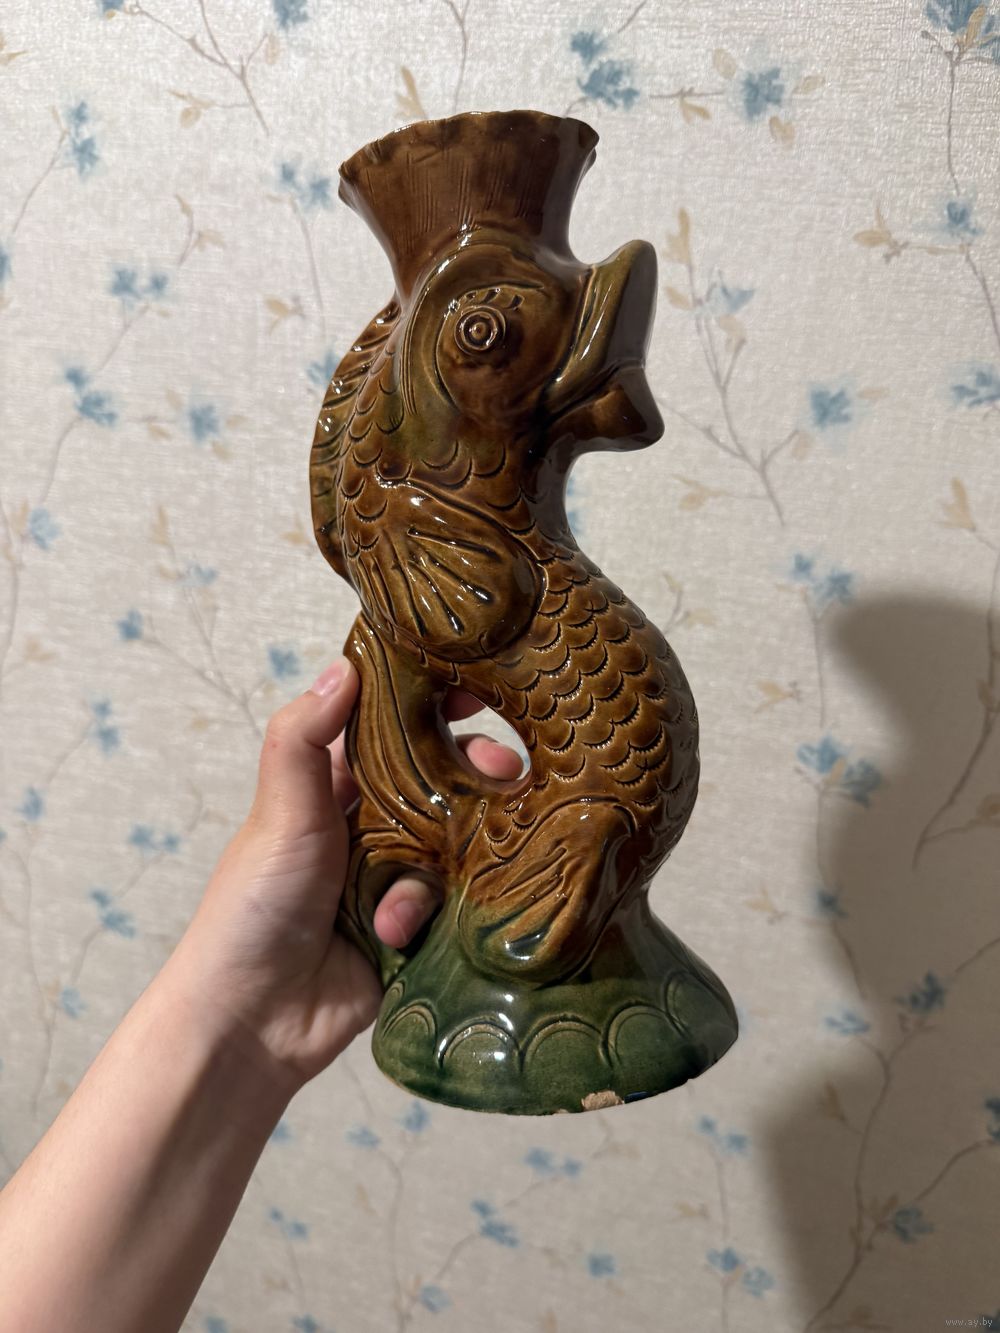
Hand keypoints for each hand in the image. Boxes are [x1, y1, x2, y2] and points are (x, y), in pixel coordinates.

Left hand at [165, 657, 521, 1094]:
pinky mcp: (416, 929)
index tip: (477, 690)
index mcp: (335, 787)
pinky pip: (452, 902)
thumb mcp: (280, 811)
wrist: (252, 1020)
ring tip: (438, 872)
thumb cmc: (253, 905)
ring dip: (448, 856)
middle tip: (506, 771)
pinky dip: (426, 912)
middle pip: (443, 781)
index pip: (394, 728)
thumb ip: (305, 738)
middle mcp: (371, 826)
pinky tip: (396, 929)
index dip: (434, 706)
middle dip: (475, 775)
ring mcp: (397, 878)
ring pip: (457, 842)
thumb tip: (344, 664)